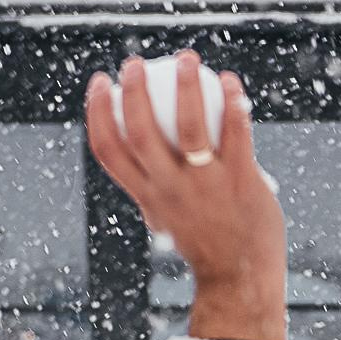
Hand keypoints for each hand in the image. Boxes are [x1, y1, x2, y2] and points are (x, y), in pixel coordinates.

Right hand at [84, 53, 287, 339]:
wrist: (241, 280)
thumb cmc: (206, 246)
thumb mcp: (169, 220)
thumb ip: (156, 189)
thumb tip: (147, 158)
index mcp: (147, 196)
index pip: (109, 150)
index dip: (98, 112)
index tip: (101, 83)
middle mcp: (171, 189)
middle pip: (140, 131)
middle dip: (133, 91)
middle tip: (136, 63)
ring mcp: (206, 185)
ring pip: (189, 126)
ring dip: (187, 87)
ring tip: (188, 59)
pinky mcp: (242, 182)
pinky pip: (236, 134)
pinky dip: (234, 104)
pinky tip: (232, 82)